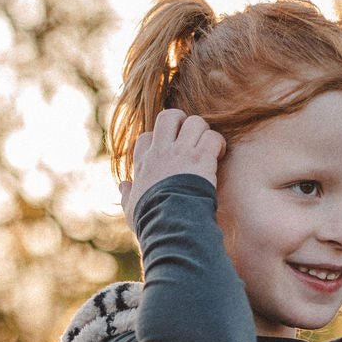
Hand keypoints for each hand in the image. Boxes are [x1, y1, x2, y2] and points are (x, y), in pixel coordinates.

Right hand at [119, 108, 225, 232]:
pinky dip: (218, 143)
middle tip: (191, 139)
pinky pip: (212, 137)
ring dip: (203, 132)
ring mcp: (181, 153)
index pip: (146, 137)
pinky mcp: (201, 158)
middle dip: (182, 122)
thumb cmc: (150, 220)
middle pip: (169, 117)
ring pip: (194, 122)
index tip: (168, 154)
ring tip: (207, 147)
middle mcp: (161, 152)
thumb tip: (123, 185)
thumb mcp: (131, 208)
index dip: (158, 140)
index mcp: (144, 164)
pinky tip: (218, 156)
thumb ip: (127, 195)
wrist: (169, 224)